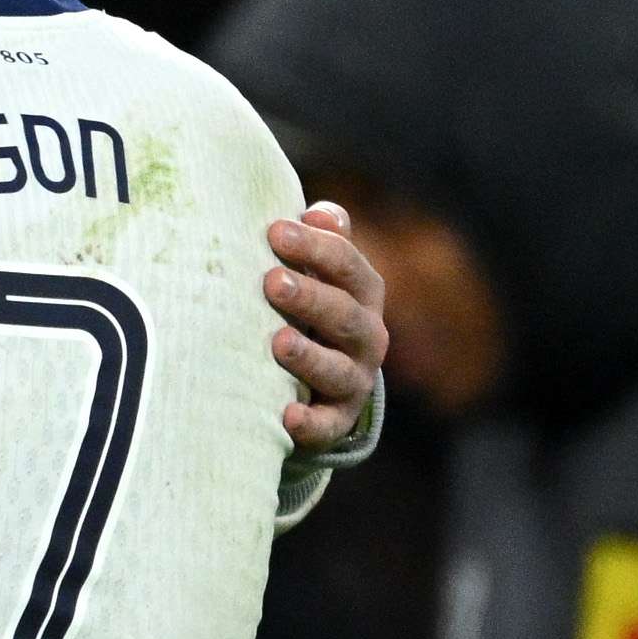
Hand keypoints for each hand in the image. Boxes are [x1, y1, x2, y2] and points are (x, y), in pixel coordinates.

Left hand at [266, 203, 387, 451]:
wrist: (314, 379)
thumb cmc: (304, 308)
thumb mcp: (315, 272)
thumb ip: (318, 240)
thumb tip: (318, 213)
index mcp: (361, 294)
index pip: (348, 266)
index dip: (316, 248)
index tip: (274, 232)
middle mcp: (366, 337)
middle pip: (345, 315)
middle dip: (310, 297)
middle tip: (271, 281)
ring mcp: (352, 380)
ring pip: (338, 370)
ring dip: (310, 356)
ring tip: (279, 342)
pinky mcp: (334, 421)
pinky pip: (326, 425)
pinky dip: (309, 422)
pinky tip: (285, 415)